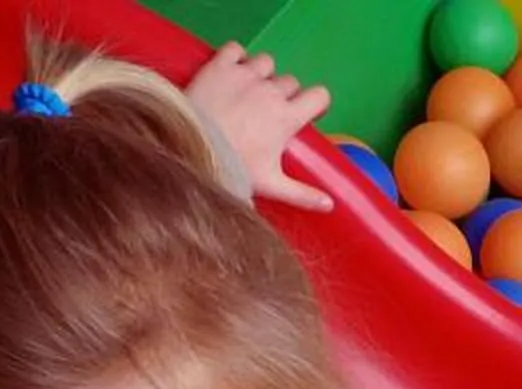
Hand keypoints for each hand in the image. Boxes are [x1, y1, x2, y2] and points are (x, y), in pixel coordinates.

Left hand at [186, 42, 332, 211]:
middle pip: (290, 82)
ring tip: (248, 91)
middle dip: (284, 95)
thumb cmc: (234, 168)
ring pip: (266, 63)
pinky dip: (235, 56)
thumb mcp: (271, 185)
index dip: (315, 103)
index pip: (320, 95)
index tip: (305, 115)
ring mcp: (245, 75)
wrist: (192, 148)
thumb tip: (329, 206)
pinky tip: (230, 71)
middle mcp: (271, 90)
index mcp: (287, 117)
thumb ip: (303, 194)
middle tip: (268, 112)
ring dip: (262, 74)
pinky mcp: (220, 65)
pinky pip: (236, 49)